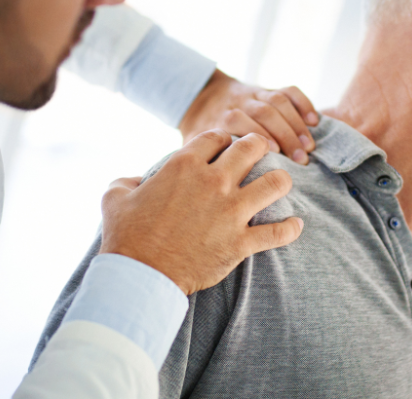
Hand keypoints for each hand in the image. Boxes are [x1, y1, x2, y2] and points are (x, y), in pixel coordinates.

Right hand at [99, 130, 303, 294]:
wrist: (141, 275)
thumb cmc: (126, 236)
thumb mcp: (115, 197)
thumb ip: (128, 180)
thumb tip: (135, 180)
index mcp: (184, 165)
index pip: (218, 136)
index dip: (224, 138)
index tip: (227, 146)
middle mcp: (213, 182)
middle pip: (252, 148)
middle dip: (260, 146)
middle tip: (262, 153)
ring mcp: (230, 212)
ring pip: (275, 183)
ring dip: (282, 181)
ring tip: (281, 184)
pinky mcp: (240, 242)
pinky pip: (277, 233)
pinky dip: (290, 229)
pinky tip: (296, 225)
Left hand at [178, 70, 318, 164]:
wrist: (200, 96)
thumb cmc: (201, 134)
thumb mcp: (194, 147)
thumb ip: (203, 163)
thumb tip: (212, 192)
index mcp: (219, 117)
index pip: (240, 121)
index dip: (259, 135)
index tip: (275, 156)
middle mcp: (238, 102)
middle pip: (264, 112)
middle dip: (286, 134)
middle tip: (301, 160)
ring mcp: (254, 94)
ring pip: (278, 102)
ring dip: (296, 124)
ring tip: (309, 147)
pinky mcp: (267, 89)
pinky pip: (288, 90)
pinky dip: (303, 103)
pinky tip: (314, 121)